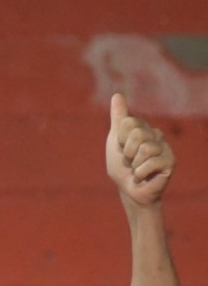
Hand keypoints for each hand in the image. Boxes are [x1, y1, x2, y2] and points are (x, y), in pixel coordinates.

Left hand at [106, 93, 173, 207]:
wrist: (130, 191)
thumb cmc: (122, 168)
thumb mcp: (115, 142)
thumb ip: (118, 118)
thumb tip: (117, 94)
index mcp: (143, 128)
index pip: (128, 122)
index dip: (120, 139)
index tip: (122, 149)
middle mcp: (156, 135)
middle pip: (137, 133)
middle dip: (127, 152)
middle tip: (130, 161)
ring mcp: (165, 147)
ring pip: (144, 148)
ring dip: (134, 164)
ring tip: (137, 169)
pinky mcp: (170, 161)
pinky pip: (149, 162)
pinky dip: (140, 173)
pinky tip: (144, 177)